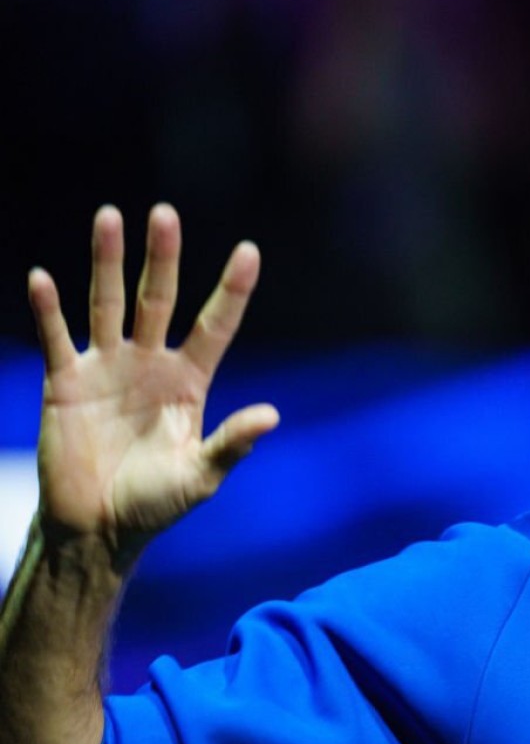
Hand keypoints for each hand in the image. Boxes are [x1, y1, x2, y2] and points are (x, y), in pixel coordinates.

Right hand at [27, 204, 278, 563]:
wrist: (98, 528)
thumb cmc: (156, 504)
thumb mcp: (200, 476)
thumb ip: (232, 444)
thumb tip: (272, 415)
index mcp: (191, 381)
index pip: (216, 326)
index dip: (232, 290)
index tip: (250, 250)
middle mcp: (151, 363)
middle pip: (159, 299)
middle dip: (162, 258)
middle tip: (165, 214)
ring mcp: (108, 368)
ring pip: (107, 304)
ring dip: (107, 262)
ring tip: (109, 216)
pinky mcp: (66, 382)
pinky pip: (57, 338)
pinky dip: (48, 310)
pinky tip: (42, 278)